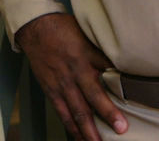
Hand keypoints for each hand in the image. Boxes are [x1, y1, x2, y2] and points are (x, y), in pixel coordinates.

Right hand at [15, 12, 127, 139]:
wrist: (36, 29)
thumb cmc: (64, 30)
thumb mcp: (87, 38)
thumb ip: (102, 56)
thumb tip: (122, 70)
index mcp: (82, 63)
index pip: (98, 90)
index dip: (110, 108)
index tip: (122, 124)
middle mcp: (70, 77)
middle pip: (86, 106)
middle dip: (100, 125)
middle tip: (114, 135)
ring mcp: (59, 86)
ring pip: (73, 114)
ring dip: (85, 132)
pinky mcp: (50, 91)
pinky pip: (61, 112)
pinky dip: (70, 126)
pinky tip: (79, 136)